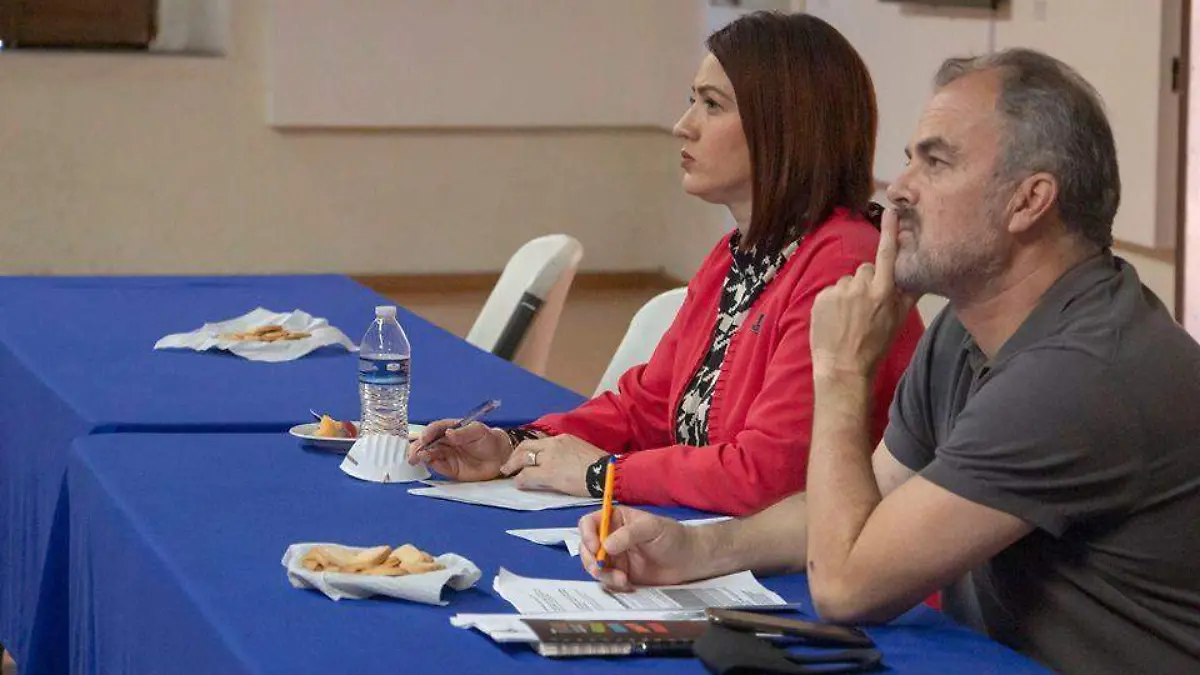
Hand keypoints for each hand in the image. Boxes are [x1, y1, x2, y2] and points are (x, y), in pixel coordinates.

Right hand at [407, 420, 511, 481]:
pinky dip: (431, 465)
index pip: (435, 429)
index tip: (424, 438)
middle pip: (427, 443)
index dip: (427, 433)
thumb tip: (448, 433)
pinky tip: (428, 463)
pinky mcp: (450, 469)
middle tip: (414, 453)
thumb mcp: (479, 431)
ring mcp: (447, 455)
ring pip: (429, 455)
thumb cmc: (489, 439)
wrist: (500, 457)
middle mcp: (445, 442)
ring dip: (421, 456)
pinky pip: (438, 467)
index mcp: (450, 428)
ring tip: (416, 459)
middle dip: (418, 447)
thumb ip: (464, 433)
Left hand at [499, 434, 606, 496]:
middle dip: (515, 455)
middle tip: (509, 465)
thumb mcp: (582, 451)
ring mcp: (549, 458)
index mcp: (563, 439)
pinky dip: (520, 480)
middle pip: (526, 446)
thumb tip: (564, 463)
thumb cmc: (602, 466)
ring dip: (513, 466)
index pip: (539, 442)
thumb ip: (569, 453)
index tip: (524, 456)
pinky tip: (518, 484)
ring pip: (523, 459)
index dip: (528, 450)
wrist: (606, 473)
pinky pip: (526, 475)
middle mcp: (553, 444)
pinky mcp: (548, 473)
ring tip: (509, 474)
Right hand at [578, 507, 704, 591]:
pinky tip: (627, 584)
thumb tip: (605, 546)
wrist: (689, 560)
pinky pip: (606, 581)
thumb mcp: (651, 528)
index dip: (587, 535)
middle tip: (601, 568)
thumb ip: (628, 534)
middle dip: (590, 559)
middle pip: (586, 547)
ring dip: (603, 574)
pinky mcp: (620, 574)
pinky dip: (612, 584)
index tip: (596, 548)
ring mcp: (615, 557)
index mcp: (615, 520)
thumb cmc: (672, 536)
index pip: (589, 523)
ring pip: (594, 566)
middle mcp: (610, 538)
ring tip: (622, 579)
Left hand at [810, 208, 916, 378]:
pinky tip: (836, 318)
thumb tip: (921, 274)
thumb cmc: (875, 345)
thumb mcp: (899, 320)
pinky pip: (831, 290)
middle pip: (865, 269)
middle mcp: (860, 287)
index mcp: (883, 292)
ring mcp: (838, 291)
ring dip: (849, 292)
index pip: (887, 254)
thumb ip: (909, 293)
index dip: (889, 232)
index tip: (891, 211)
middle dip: (867, 281)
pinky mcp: (821, 297)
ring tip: (849, 316)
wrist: (844, 367)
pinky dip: (833, 301)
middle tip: (866, 306)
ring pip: (847, 281)